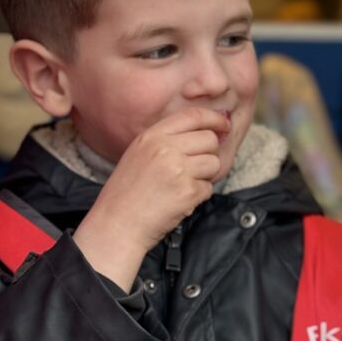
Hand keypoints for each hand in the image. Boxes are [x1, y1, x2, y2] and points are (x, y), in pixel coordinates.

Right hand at [73, 108, 229, 289]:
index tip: (224, 125)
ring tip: (182, 185)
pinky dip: (199, 195)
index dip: (214, 118)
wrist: (117, 224)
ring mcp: (178, 169)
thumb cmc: (128, 192)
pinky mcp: (188, 192)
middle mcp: (165, 149)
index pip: (193, 116)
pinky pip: (208, 187)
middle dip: (209, 153)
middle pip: (209, 139)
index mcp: (152, 136)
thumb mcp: (139, 154)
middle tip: (193, 168)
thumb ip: (168, 140)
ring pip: (214, 163)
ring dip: (205, 176)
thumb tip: (207, 130)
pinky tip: (179, 200)